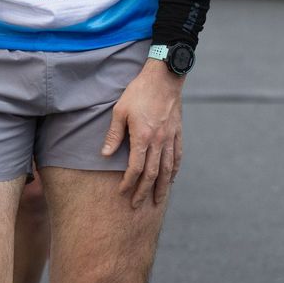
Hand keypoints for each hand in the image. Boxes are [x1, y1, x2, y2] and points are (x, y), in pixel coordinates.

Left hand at [102, 60, 183, 208]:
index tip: (122, 192)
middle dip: (144, 192)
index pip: (136, 168)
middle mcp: (159, 141)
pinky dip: (175, 170)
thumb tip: (105, 155)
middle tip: (137, 205)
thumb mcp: (120, 110)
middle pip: (152, 174)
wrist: (164, 77)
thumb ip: (114, 134)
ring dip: (162, 187)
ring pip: (168, 169)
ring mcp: (170, 137)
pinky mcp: (177, 132)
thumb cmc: (138, 92)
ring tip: (158, 201)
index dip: (128, 183)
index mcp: (143, 136)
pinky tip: (171, 178)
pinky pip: (178, 156)